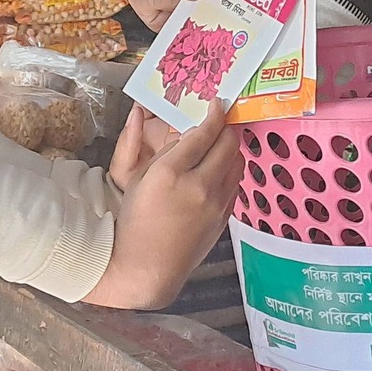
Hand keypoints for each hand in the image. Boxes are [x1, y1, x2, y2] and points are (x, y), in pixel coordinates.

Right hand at [84, 100, 243, 309]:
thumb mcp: (135, 179)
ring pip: (237, 161)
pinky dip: (229, 170)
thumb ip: (156, 149)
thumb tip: (171, 127)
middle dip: (226, 126)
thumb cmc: (134, 221)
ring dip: (231, 147)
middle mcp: (198, 185)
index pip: (203, 133)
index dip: (213, 113)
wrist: (148, 266)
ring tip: (219, 143)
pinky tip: (217, 170)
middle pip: (228, 143)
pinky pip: (235, 182)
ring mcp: (216, 203)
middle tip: (219, 120)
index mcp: (170, 173)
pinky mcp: (224, 216)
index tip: (216, 103)